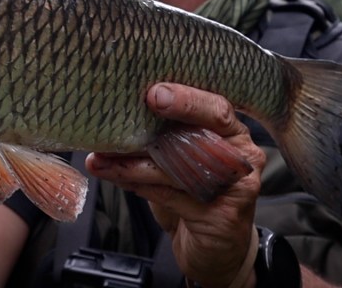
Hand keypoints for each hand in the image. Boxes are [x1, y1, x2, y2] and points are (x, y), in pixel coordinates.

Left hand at [87, 83, 264, 287]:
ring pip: (178, 166)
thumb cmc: (193, 195)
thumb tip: (117, 113)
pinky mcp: (223, 215)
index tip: (154, 92)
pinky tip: (117, 177)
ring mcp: (237, 186)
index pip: (216, 107)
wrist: (215, 248)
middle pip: (203, 132)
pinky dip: (138, 185)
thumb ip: (164, 135)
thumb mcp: (180, 158)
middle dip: (160, 124)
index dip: (187, 98)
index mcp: (233, 132)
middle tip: (124, 121)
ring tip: (100, 158)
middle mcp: (241, 155)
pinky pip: (171, 195)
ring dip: (131, 162)